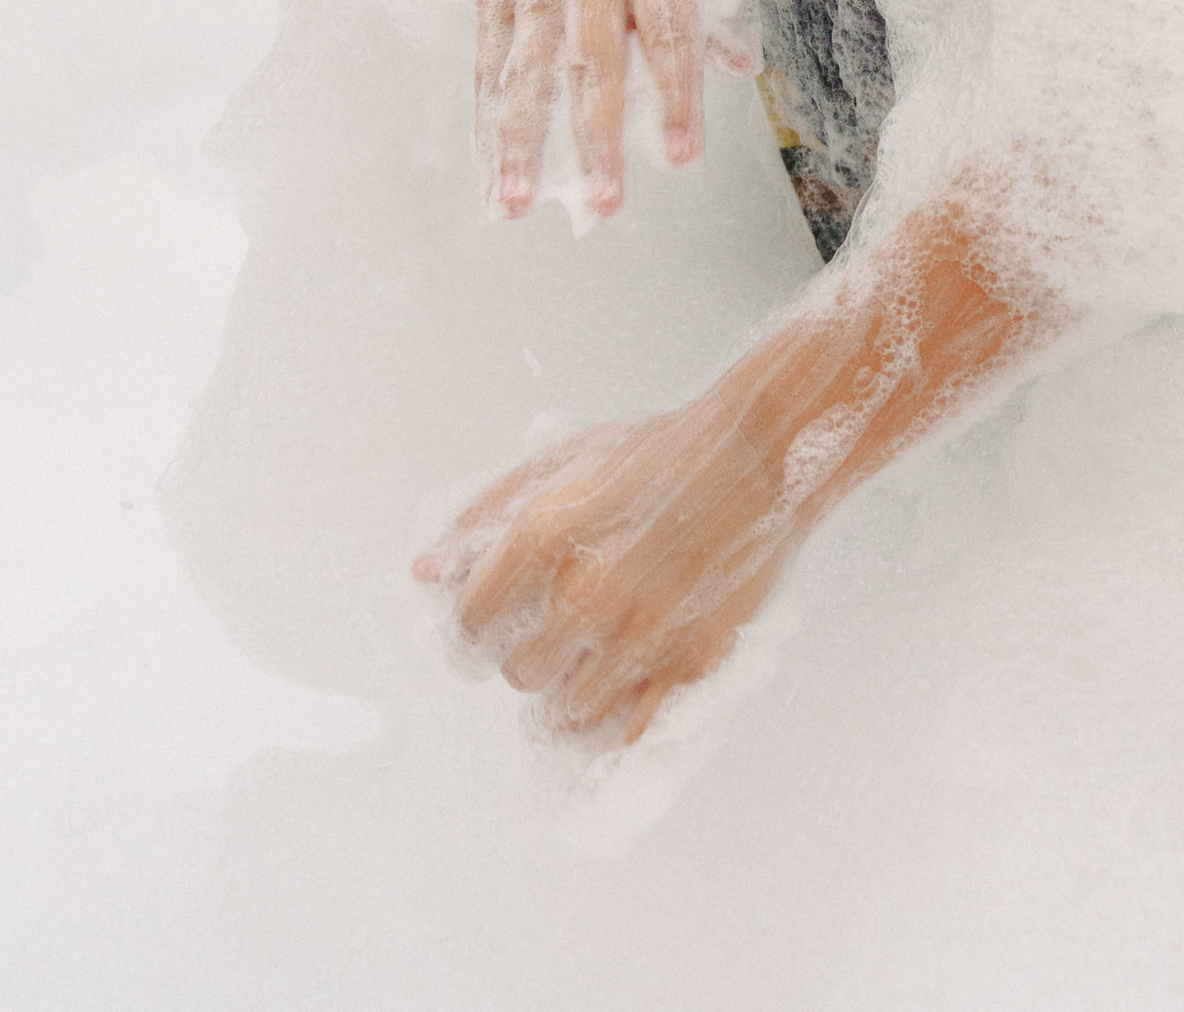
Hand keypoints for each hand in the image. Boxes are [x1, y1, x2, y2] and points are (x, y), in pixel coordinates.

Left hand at [416, 402, 800, 747]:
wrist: (758, 453)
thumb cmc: (658, 451)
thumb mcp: (562, 462)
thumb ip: (485, 516)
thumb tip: (424, 571)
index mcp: (543, 536)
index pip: (467, 626)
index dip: (472, 631)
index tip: (488, 628)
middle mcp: (584, 593)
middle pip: (514, 672)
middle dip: (524, 656)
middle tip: (551, 631)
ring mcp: (638, 635)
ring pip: (563, 712)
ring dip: (566, 691)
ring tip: (588, 656)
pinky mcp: (688, 662)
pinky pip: (624, 732)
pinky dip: (611, 722)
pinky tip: (616, 693)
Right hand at [470, 0, 751, 218]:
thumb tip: (740, 66)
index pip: (667, 27)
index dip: (675, 92)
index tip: (681, 156)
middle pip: (592, 57)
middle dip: (596, 135)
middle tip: (604, 204)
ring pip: (526, 64)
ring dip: (521, 138)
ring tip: (517, 203)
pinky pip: (486, 56)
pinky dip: (484, 114)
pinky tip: (488, 169)